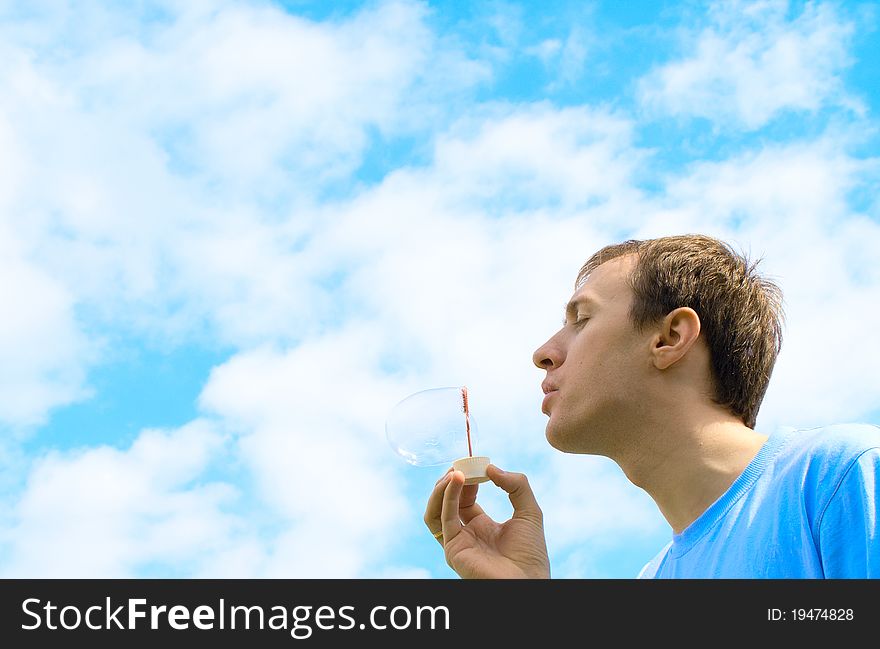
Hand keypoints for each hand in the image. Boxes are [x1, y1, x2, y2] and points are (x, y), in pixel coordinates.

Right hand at [423, 464, 549, 578]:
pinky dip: (446, 495)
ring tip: (455, 471)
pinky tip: (456, 480)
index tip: (476, 463)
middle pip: (447, 500)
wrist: (528, 582)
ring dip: (442, 487)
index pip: (465, 497)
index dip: (468, 478)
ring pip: (436, 509)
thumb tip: (491, 468)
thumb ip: (516, 486)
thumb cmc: (531, 554)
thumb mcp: (529, 512)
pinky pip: (441, 518)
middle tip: (463, 463)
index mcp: (482, 526)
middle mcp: (466, 533)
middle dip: (453, 479)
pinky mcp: (452, 548)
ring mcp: (457, 541)